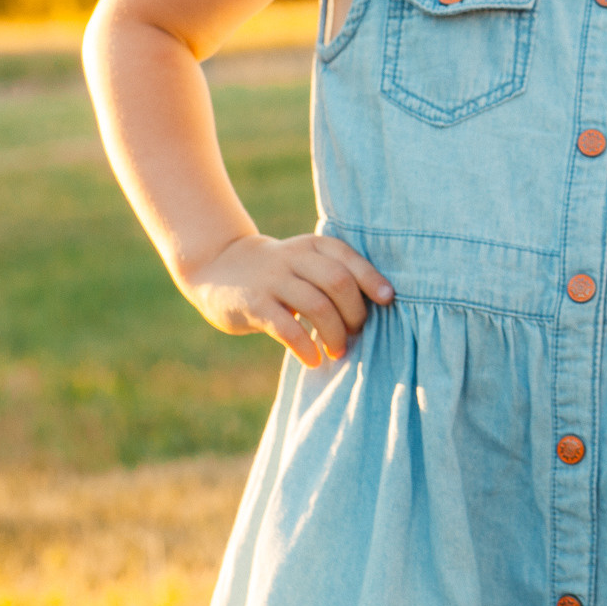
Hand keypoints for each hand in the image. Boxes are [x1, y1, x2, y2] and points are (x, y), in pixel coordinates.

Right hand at [179, 232, 393, 366]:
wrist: (219, 265)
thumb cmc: (279, 271)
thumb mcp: (305, 261)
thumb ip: (334, 274)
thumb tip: (377, 306)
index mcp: (314, 246)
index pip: (350, 260)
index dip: (373, 280)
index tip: (388, 300)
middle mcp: (295, 258)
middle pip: (339, 282)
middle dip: (355, 313)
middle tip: (357, 333)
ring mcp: (273, 280)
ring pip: (317, 306)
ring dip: (334, 333)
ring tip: (338, 351)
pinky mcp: (254, 304)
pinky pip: (287, 328)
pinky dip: (305, 347)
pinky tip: (313, 359)